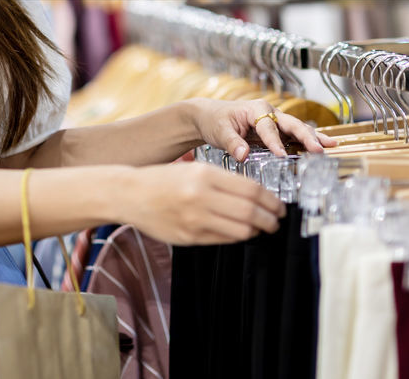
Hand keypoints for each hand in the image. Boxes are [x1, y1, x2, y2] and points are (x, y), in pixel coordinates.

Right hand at [123, 161, 284, 244]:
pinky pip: (223, 239)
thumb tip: (257, 196)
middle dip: (270, 219)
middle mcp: (200, 196)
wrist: (130, 194)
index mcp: (204, 174)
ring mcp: (194, 219)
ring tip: (261, 227)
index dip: (271, 200)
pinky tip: (240, 232)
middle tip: (276, 220)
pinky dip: (238, 236)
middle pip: (250, 212)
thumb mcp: (194, 169)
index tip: (279, 205)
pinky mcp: (189, 237)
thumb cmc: (164, 180)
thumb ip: (224, 181)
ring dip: (257, 230)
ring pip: (241, 230)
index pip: (251, 190)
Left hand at [187, 98, 336, 161]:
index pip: (268, 127)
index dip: (275, 142)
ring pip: (298, 128)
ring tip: (332, 145)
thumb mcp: (219, 131)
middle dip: (306, 137)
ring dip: (314, 137)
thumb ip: (232, 143)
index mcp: (256, 109)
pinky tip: (324, 146)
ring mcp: (276, 121)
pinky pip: (295, 135)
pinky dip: (309, 140)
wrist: (211, 116)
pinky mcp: (277, 130)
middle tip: (319, 149)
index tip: (281, 155)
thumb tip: (242, 155)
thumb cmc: (215, 120)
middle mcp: (270, 112)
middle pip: (292, 124)